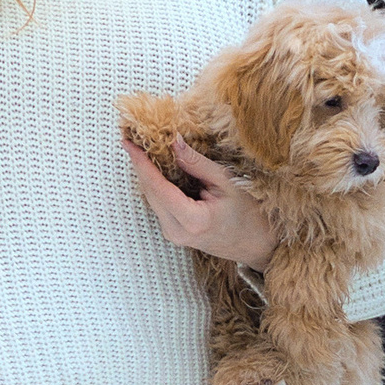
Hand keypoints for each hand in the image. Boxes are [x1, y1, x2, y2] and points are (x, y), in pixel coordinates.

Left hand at [121, 129, 277, 271]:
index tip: (129, 143)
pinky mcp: (173, 233)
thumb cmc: (249, 215)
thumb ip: (197, 164)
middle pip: (150, 192)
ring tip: (144, 149)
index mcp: (192, 220)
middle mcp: (177, 231)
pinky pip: (159, 205)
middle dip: (141, 165)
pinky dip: (157, 186)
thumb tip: (174, 142)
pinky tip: (159, 169)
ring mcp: (173, 235)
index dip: (141, 163)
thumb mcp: (227, 183)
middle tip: (134, 140)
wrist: (256, 244)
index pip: (157, 187)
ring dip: (147, 175)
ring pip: (152, 199)